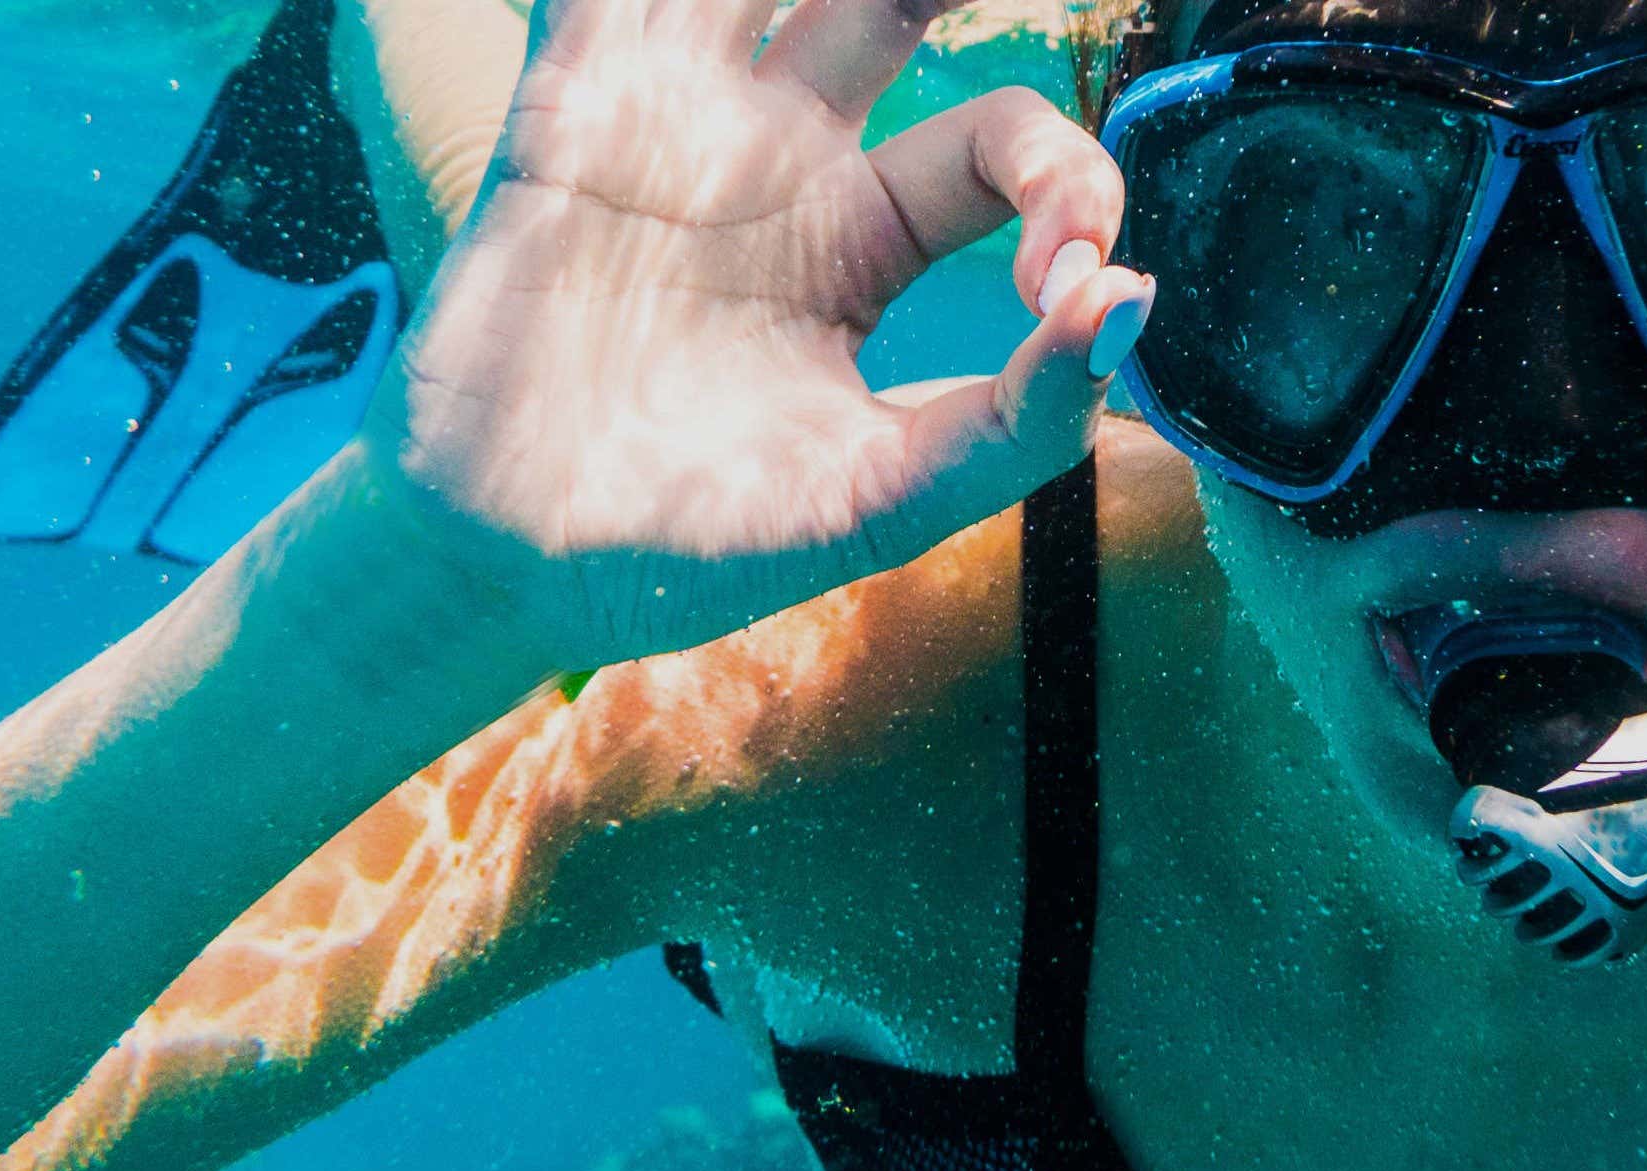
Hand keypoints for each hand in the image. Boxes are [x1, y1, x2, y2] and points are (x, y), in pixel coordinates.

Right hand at [367, 0, 1152, 666]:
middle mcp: (777, 154)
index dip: (1061, 180)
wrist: (510, 572)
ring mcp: (670, 124)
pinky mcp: (562, 122)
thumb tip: (1136, 306)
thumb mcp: (884, 502)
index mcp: (867, 234)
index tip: (1073, 276)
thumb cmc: (696, 544)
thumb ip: (1019, 422)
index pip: (996, 141)